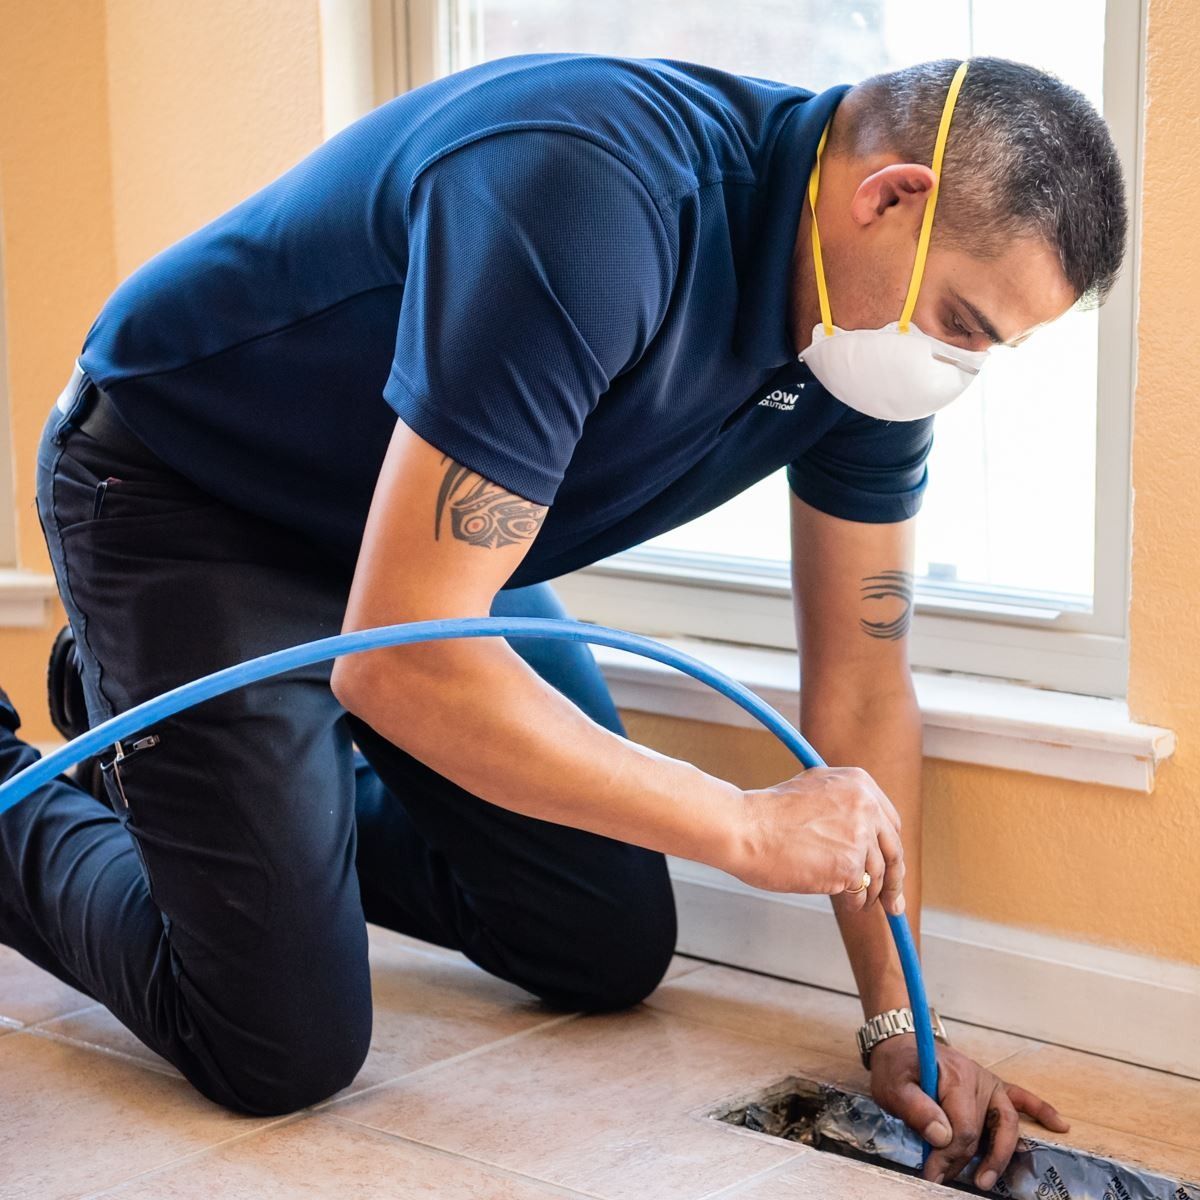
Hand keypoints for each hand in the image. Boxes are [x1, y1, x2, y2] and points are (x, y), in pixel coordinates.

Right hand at [728, 767, 905, 916]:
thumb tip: (863, 835)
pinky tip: (843, 901)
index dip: (890, 850)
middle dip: (894, 881)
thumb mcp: (814, 789)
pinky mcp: (849, 866)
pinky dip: (853, 902)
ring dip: (869, 894)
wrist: (746, 828)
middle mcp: (866, 805)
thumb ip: (843, 805)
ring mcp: (860, 836)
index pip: (891, 823)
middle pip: (893, 852)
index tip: (892, 866)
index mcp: (859, 783)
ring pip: (877, 876)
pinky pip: (859, 892)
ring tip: (858, 902)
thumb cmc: (768, 815)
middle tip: (894, 901)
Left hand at [868, 1034, 1070, 1188]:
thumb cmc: (896, 1065)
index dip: (949, 1156)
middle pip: (983, 1132)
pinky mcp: (992, 1085)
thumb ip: (916, 1109)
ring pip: (1007, 1124)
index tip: (931, 1173)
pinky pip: (1022, 1096)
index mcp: (954, 1078)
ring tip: (986, 1179)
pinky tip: (1060, 1125)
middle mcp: (978, 1079)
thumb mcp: (893, 1085)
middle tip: (943, 1178)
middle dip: (964, 1161)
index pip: (964, 1129)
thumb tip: (943, 1137)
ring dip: (1000, 1154)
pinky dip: (1041, 1109)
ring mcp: (988, 1082)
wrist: (901, 1041)